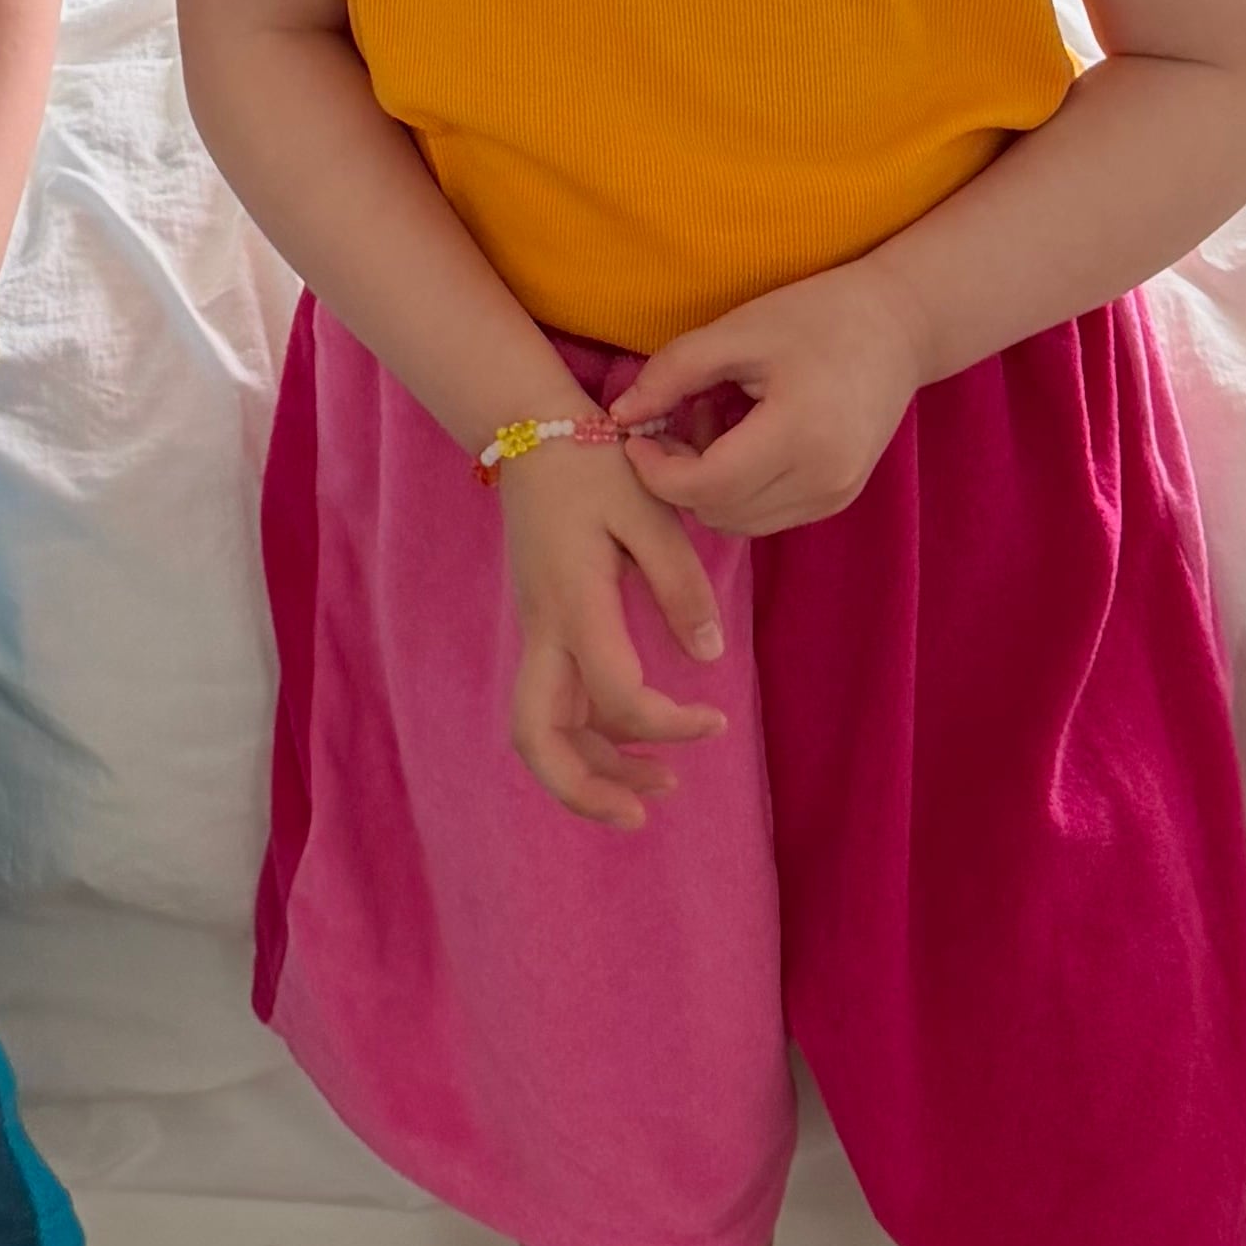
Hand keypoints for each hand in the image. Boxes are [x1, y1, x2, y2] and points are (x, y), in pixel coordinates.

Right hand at [497, 432, 729, 829]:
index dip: (666, 725)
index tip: (715, 721)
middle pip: (537, 738)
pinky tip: (634, 742)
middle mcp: (544, 630)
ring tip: (658, 790)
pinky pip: (554, 703)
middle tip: (646, 815)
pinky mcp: (541, 627)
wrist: (531, 430)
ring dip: (590, 771)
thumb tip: (708, 659)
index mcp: (575, 605)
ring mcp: (536, 631)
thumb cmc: (596, 468)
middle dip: (585, 790)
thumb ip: (681, 586)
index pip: (615, 696)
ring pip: (541, 729)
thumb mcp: (652, 513)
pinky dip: (589, 737)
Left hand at [612, 258, 922, 538]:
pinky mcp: (839, 499)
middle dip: (679, 476)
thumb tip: (618, 416)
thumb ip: (673, 373)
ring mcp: (835, 496)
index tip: (636, 433)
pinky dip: (740, 490)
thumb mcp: (738, 330)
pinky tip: (743, 440)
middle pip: (718, 512)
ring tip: (714, 425)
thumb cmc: (817, 316)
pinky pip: (767, 516)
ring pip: (740, 523)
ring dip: (709, 487)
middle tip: (676, 420)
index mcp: (799, 434)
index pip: (705, 487)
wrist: (900, 326)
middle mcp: (823, 479)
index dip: (655, 470)